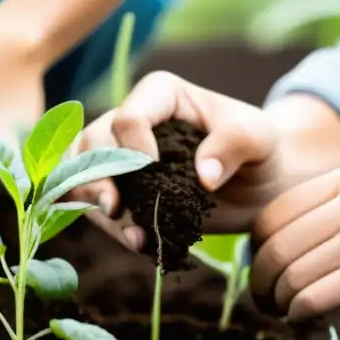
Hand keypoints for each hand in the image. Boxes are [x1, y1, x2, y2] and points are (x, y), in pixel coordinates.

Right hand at [73, 72, 282, 249]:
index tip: (155, 172)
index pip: (128, 119)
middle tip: (114, 209)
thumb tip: (204, 175)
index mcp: (158, 95)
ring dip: (96, 209)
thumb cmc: (258, 150)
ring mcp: (116, 158)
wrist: (257, 187)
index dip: (133, 149)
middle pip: (91, 147)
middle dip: (98, 181)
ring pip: (81, 177)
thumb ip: (233, 144)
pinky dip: (112, 228)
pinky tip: (140, 244)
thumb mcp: (258, 138)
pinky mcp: (118, 190)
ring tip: (132, 236)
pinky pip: (94, 207)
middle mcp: (127, 121)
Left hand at [249, 160, 339, 320]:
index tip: (259, 266)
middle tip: (260, 298)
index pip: (276, 212)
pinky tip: (301, 318)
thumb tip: (276, 238)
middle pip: (276, 245)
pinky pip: (314, 296)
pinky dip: (297, 312)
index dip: (256, 246)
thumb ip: (337, 206)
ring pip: (291, 273)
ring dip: (275, 300)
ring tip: (279, 311)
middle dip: (259, 279)